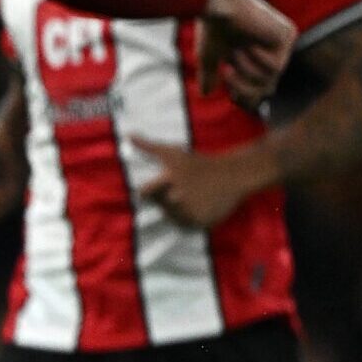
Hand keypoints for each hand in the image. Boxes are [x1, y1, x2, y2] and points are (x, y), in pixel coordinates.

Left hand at [131, 136, 272, 228]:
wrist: (233, 174)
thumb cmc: (199, 162)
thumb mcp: (174, 153)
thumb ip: (149, 146)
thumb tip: (128, 135)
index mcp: (170, 179)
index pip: (144, 192)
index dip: (146, 192)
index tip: (151, 189)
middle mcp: (179, 197)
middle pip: (160, 206)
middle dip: (166, 200)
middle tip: (181, 190)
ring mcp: (191, 211)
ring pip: (172, 217)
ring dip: (176, 210)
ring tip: (190, 197)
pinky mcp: (202, 222)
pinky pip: (186, 226)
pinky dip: (189, 219)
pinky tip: (197, 206)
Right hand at [197, 0, 291, 105]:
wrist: (217, 6)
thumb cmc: (212, 28)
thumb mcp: (210, 57)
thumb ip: (210, 74)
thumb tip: (206, 93)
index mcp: (253, 52)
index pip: (259, 87)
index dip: (246, 96)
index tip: (232, 97)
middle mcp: (270, 47)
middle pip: (266, 89)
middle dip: (245, 88)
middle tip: (227, 73)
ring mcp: (282, 41)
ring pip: (270, 79)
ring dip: (247, 70)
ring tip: (236, 51)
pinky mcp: (288, 34)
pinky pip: (276, 66)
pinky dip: (258, 60)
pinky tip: (250, 45)